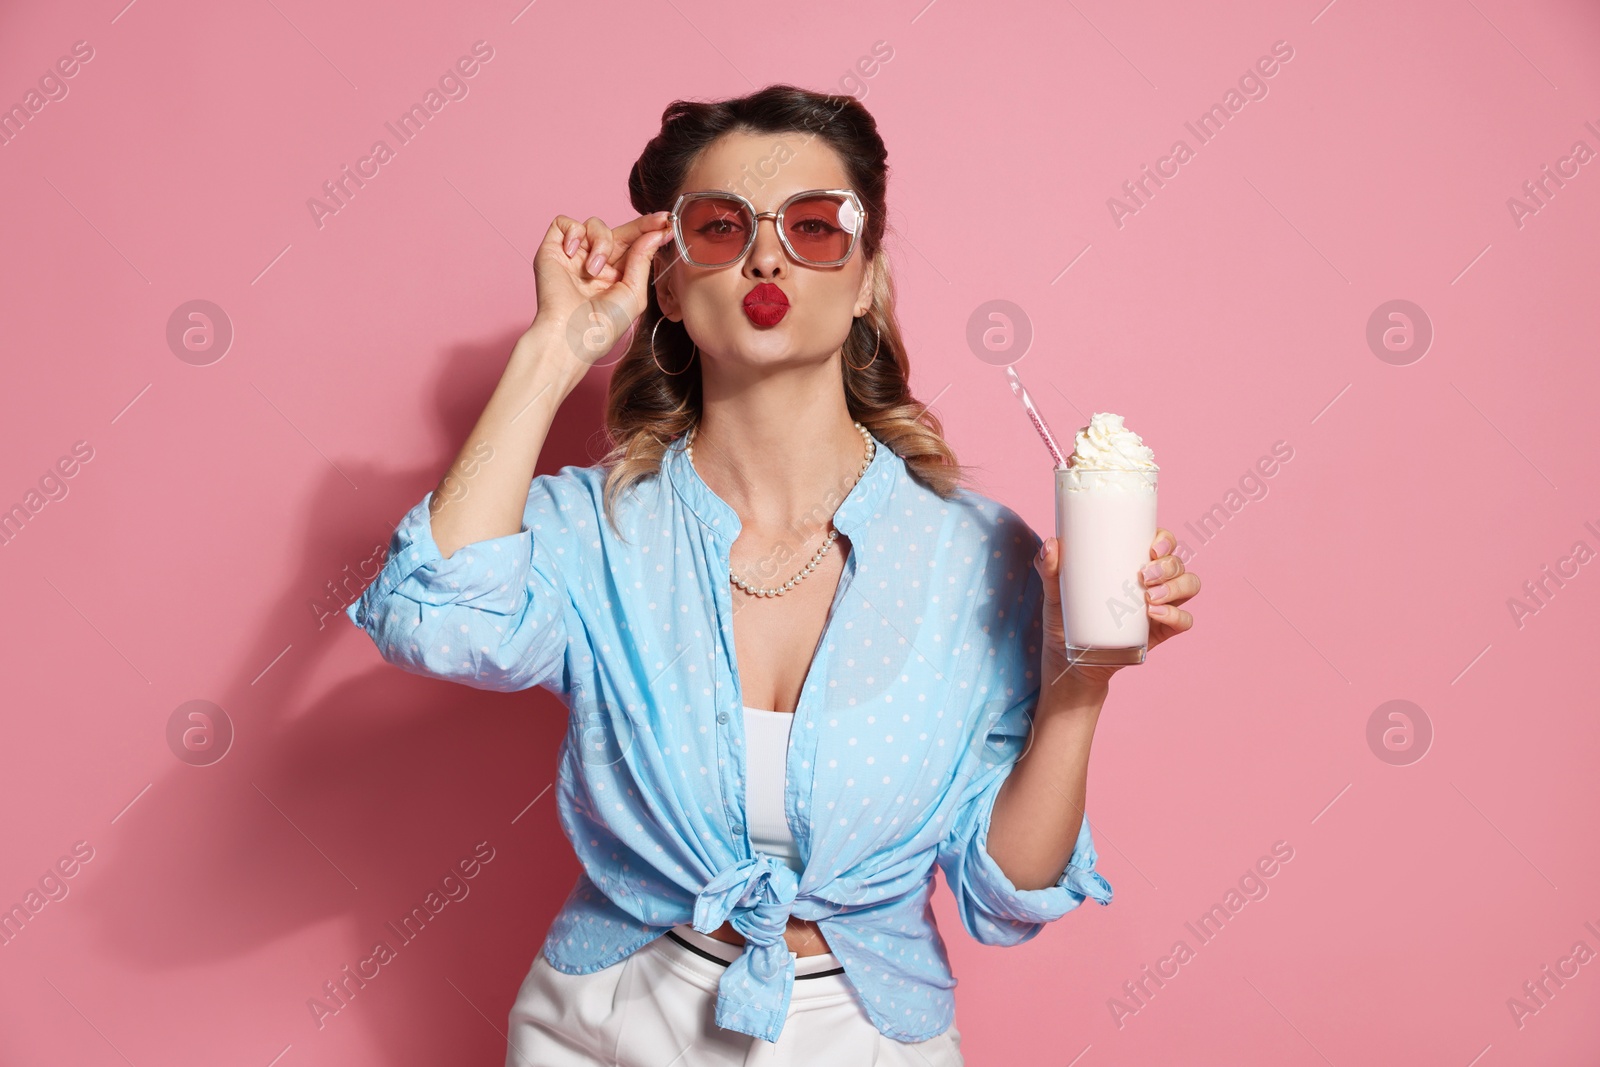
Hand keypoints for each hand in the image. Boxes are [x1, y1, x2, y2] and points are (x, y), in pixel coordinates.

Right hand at [524, 210, 675, 368]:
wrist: (570, 334)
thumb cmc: (601, 326)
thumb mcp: (634, 293)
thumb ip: (643, 260)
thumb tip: (656, 233)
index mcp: (615, 275)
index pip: (633, 245)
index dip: (649, 231)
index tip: (667, 222)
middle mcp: (595, 263)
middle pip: (619, 231)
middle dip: (640, 226)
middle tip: (658, 222)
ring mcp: (574, 256)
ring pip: (594, 225)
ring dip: (601, 243)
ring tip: (593, 270)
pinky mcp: (552, 250)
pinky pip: (565, 224)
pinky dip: (573, 234)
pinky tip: (572, 254)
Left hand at [1035, 526, 1199, 689]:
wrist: (1070, 660)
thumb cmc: (1066, 617)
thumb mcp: (1056, 592)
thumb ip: (1049, 569)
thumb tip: (1050, 545)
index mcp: (1132, 562)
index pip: (1161, 542)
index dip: (1165, 539)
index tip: (1152, 547)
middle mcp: (1153, 580)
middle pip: (1177, 562)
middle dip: (1168, 565)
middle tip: (1144, 576)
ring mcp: (1161, 605)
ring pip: (1189, 585)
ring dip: (1176, 587)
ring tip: (1150, 597)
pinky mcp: (1163, 631)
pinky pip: (1185, 620)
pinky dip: (1177, 615)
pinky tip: (1155, 614)